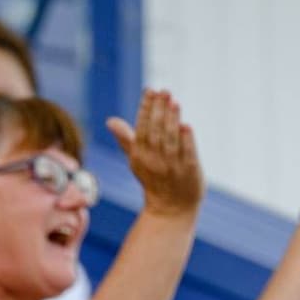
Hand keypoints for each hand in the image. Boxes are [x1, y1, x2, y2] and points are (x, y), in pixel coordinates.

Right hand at [107, 88, 202, 217]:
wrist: (170, 209)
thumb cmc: (154, 180)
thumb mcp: (137, 160)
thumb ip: (127, 139)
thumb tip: (110, 121)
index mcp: (140, 156)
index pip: (141, 128)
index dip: (145, 109)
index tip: (150, 91)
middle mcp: (154, 161)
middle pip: (155, 132)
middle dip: (159, 110)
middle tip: (164, 91)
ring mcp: (172, 166)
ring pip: (170, 141)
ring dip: (172, 120)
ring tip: (174, 101)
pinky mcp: (189, 171)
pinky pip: (187, 154)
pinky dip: (186, 140)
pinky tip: (186, 126)